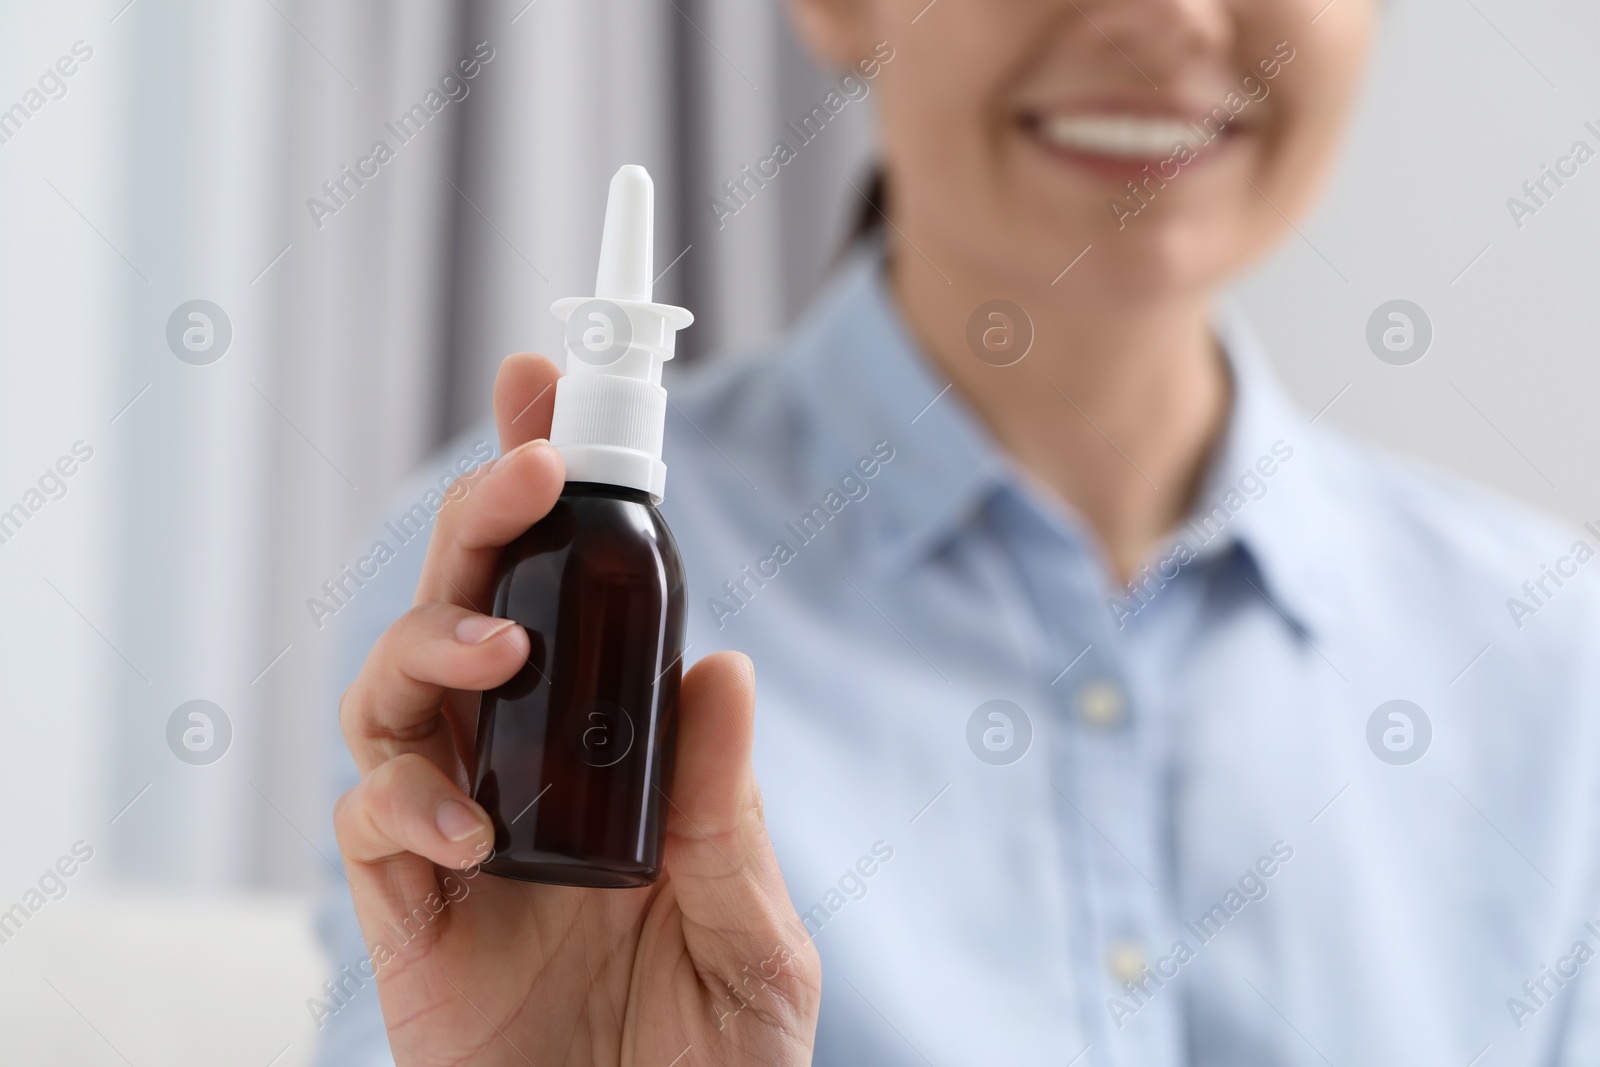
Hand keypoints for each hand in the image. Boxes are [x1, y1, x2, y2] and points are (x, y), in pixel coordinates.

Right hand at [333, 352, 820, 1064]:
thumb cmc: (711, 1063)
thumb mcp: (758, 937)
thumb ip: (733, 813)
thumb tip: (721, 665)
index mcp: (614, 757)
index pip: (576, 603)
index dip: (549, 501)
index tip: (545, 393)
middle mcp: (526, 775)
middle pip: (468, 614)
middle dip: (483, 525)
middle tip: (524, 472)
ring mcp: (457, 838)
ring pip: (390, 694)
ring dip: (428, 645)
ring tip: (497, 654)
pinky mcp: (405, 914)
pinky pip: (369, 820)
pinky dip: (402, 800)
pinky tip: (467, 827)